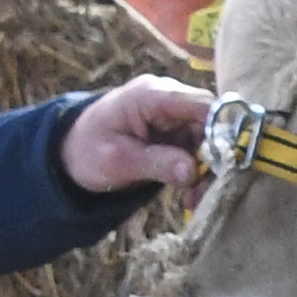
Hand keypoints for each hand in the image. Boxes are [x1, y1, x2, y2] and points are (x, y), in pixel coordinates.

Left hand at [64, 75, 217, 204]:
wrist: (70, 152)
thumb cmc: (87, 150)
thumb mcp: (119, 161)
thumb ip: (157, 163)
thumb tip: (192, 171)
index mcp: (152, 95)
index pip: (201, 104)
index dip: (221, 130)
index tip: (227, 163)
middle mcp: (169, 98)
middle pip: (211, 122)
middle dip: (214, 158)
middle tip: (207, 193)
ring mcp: (174, 115)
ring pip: (209, 139)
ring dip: (207, 170)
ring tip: (195, 200)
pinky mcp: (176, 131)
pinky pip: (199, 149)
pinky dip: (198, 172)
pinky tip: (190, 194)